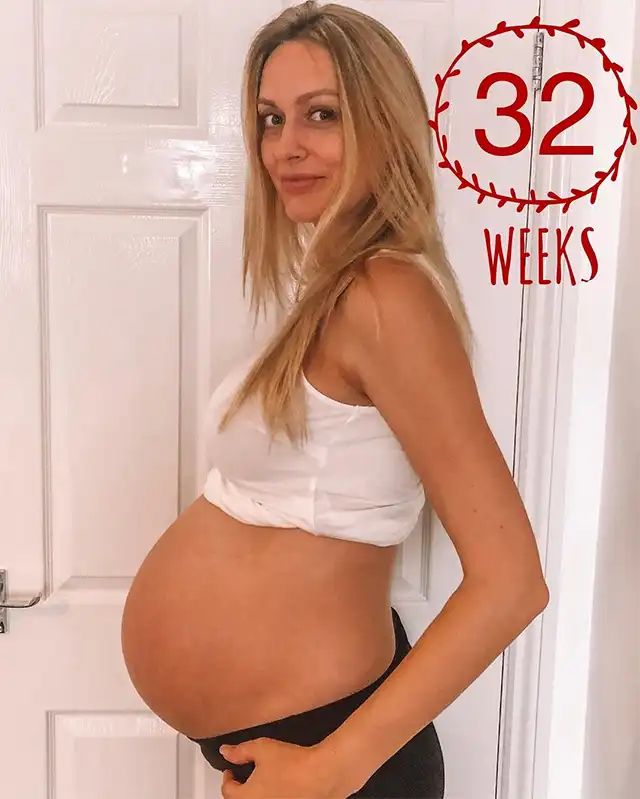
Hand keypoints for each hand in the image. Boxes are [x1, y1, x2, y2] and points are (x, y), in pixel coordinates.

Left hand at [219, 737, 358, 798]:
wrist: (323, 774)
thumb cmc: (293, 763)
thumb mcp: (262, 748)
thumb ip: (240, 751)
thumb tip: (225, 751)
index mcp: (247, 796)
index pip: (228, 791)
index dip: (227, 778)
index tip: (231, 770)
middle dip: (240, 790)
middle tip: (244, 777)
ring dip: (255, 794)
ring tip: (262, 783)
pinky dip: (271, 796)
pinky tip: (278, 788)